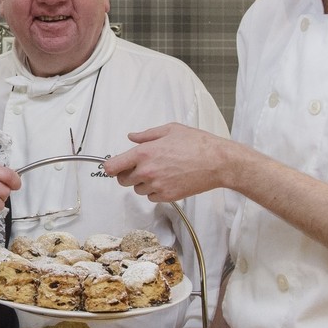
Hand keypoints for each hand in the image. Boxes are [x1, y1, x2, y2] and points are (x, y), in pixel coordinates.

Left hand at [101, 123, 233, 202]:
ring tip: (160, 172)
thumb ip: (147, 135)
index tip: (113, 167)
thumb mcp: (170, 130)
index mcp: (144, 153)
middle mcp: (147, 171)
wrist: (217, 162)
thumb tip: (132, 137)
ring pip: (137, 189)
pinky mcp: (167, 196)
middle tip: (140, 167)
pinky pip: (151, 197)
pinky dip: (155, 192)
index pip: (112, 167)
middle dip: (128, 174)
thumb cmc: (197, 144)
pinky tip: (168, 180)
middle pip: (122, 180)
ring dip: (143, 183)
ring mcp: (157, 186)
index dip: (110, 167)